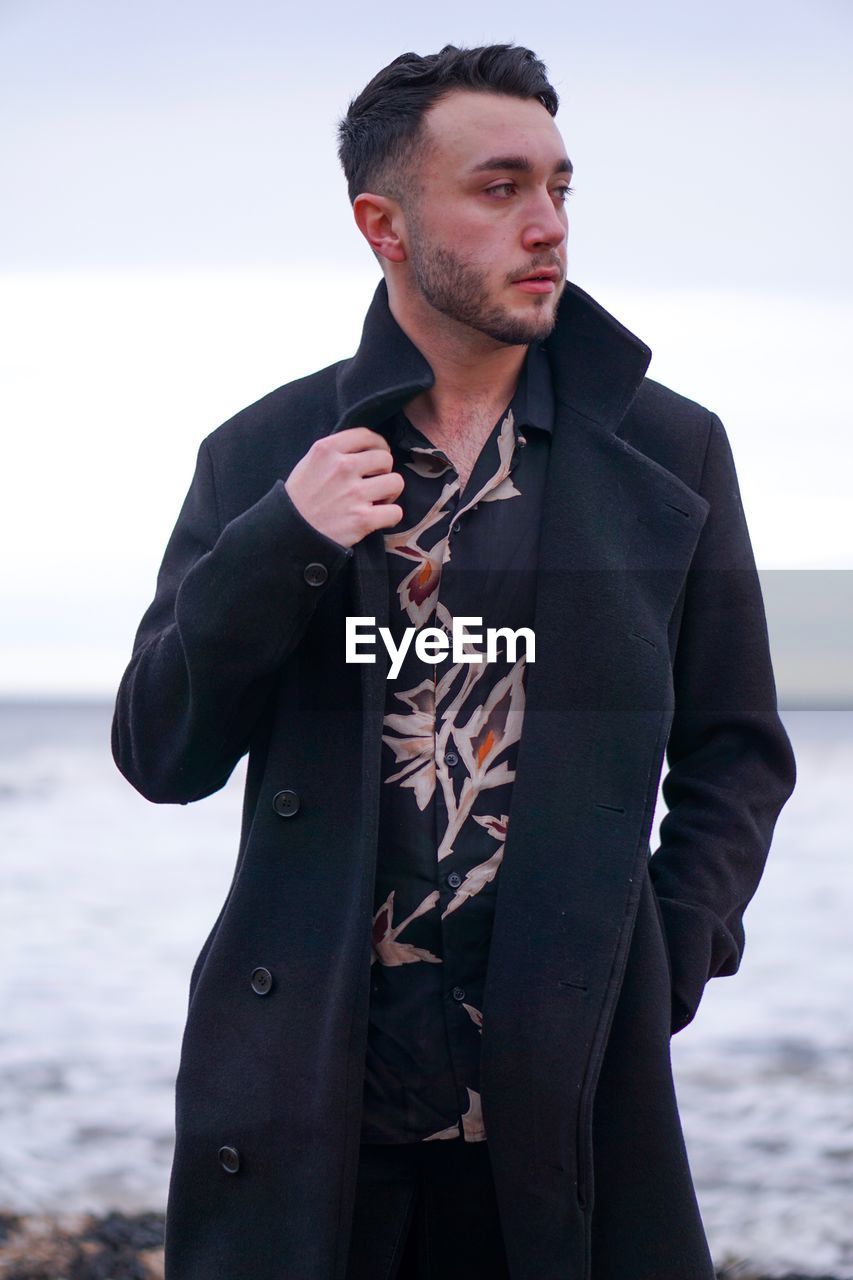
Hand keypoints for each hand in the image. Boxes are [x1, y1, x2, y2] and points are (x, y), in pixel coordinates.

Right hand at [284, 427, 404, 548]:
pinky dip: (391, 516)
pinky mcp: (363, 519)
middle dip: (383, 471)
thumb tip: (361, 450)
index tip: (376, 456)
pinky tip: (379, 518)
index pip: (366, 435)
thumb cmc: (298, 500)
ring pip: (396, 482)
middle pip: (385, 459)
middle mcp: (342, 467)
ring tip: (377, 500)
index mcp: (326, 450)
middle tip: (374, 483)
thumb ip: (332, 453)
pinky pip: (396, 512)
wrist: (288, 534)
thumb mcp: (307, 464)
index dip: (378, 445)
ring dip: (390, 493)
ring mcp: (354, 493)